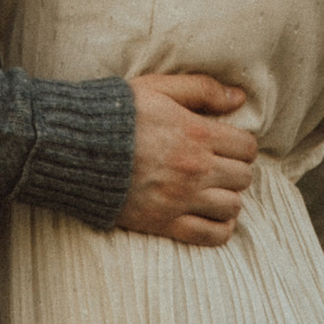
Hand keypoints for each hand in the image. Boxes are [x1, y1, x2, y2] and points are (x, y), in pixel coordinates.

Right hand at [119, 74, 257, 244]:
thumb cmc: (118, 113)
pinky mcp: (165, 222)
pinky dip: (220, 227)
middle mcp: (195, 169)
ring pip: (233, 206)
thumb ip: (202, 90)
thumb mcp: (159, 88)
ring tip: (213, 188)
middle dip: (235, 168)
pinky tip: (212, 214)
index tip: (227, 143)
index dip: (241, 144)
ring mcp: (182, 199)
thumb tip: (238, 98)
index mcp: (196, 134)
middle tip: (218, 164)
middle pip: (243, 177)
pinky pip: (212, 235)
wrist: (78, 147)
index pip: (246, 147)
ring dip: (228, 196)